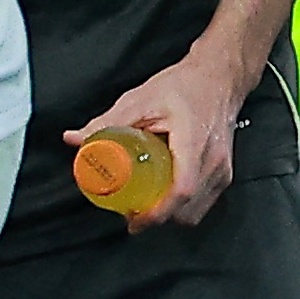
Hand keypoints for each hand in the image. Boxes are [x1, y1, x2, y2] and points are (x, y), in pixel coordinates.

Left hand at [71, 47, 250, 231]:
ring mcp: (222, 169)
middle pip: (187, 208)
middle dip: (158, 217)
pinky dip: (182, 208)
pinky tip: (164, 196)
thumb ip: (107, 123)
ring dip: (170, 215)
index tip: (135, 219)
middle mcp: (213, 160)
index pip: (182, 189)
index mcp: (193, 141)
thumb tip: (75, 139)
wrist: (220, 78)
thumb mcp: (140, 100)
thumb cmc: (184, 86)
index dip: (158, 212)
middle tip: (131, 212)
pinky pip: (203, 203)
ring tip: (145, 205)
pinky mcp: (224, 173)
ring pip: (196, 211)